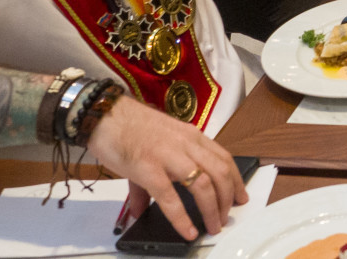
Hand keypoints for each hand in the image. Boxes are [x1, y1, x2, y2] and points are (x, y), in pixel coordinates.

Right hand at [88, 95, 247, 240]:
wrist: (105, 115)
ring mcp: (168, 156)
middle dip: (227, 199)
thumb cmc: (129, 127)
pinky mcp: (148, 168)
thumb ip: (153, 180)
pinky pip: (170, 197)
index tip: (241, 196)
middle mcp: (186, 144)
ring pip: (203, 185)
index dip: (236, 180)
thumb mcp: (155, 146)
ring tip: (212, 227)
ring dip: (211, 210)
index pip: (224, 158)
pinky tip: (187, 231)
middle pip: (219, 173)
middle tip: (226, 217)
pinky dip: (181, 218)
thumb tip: (142, 210)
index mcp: (191, 136)